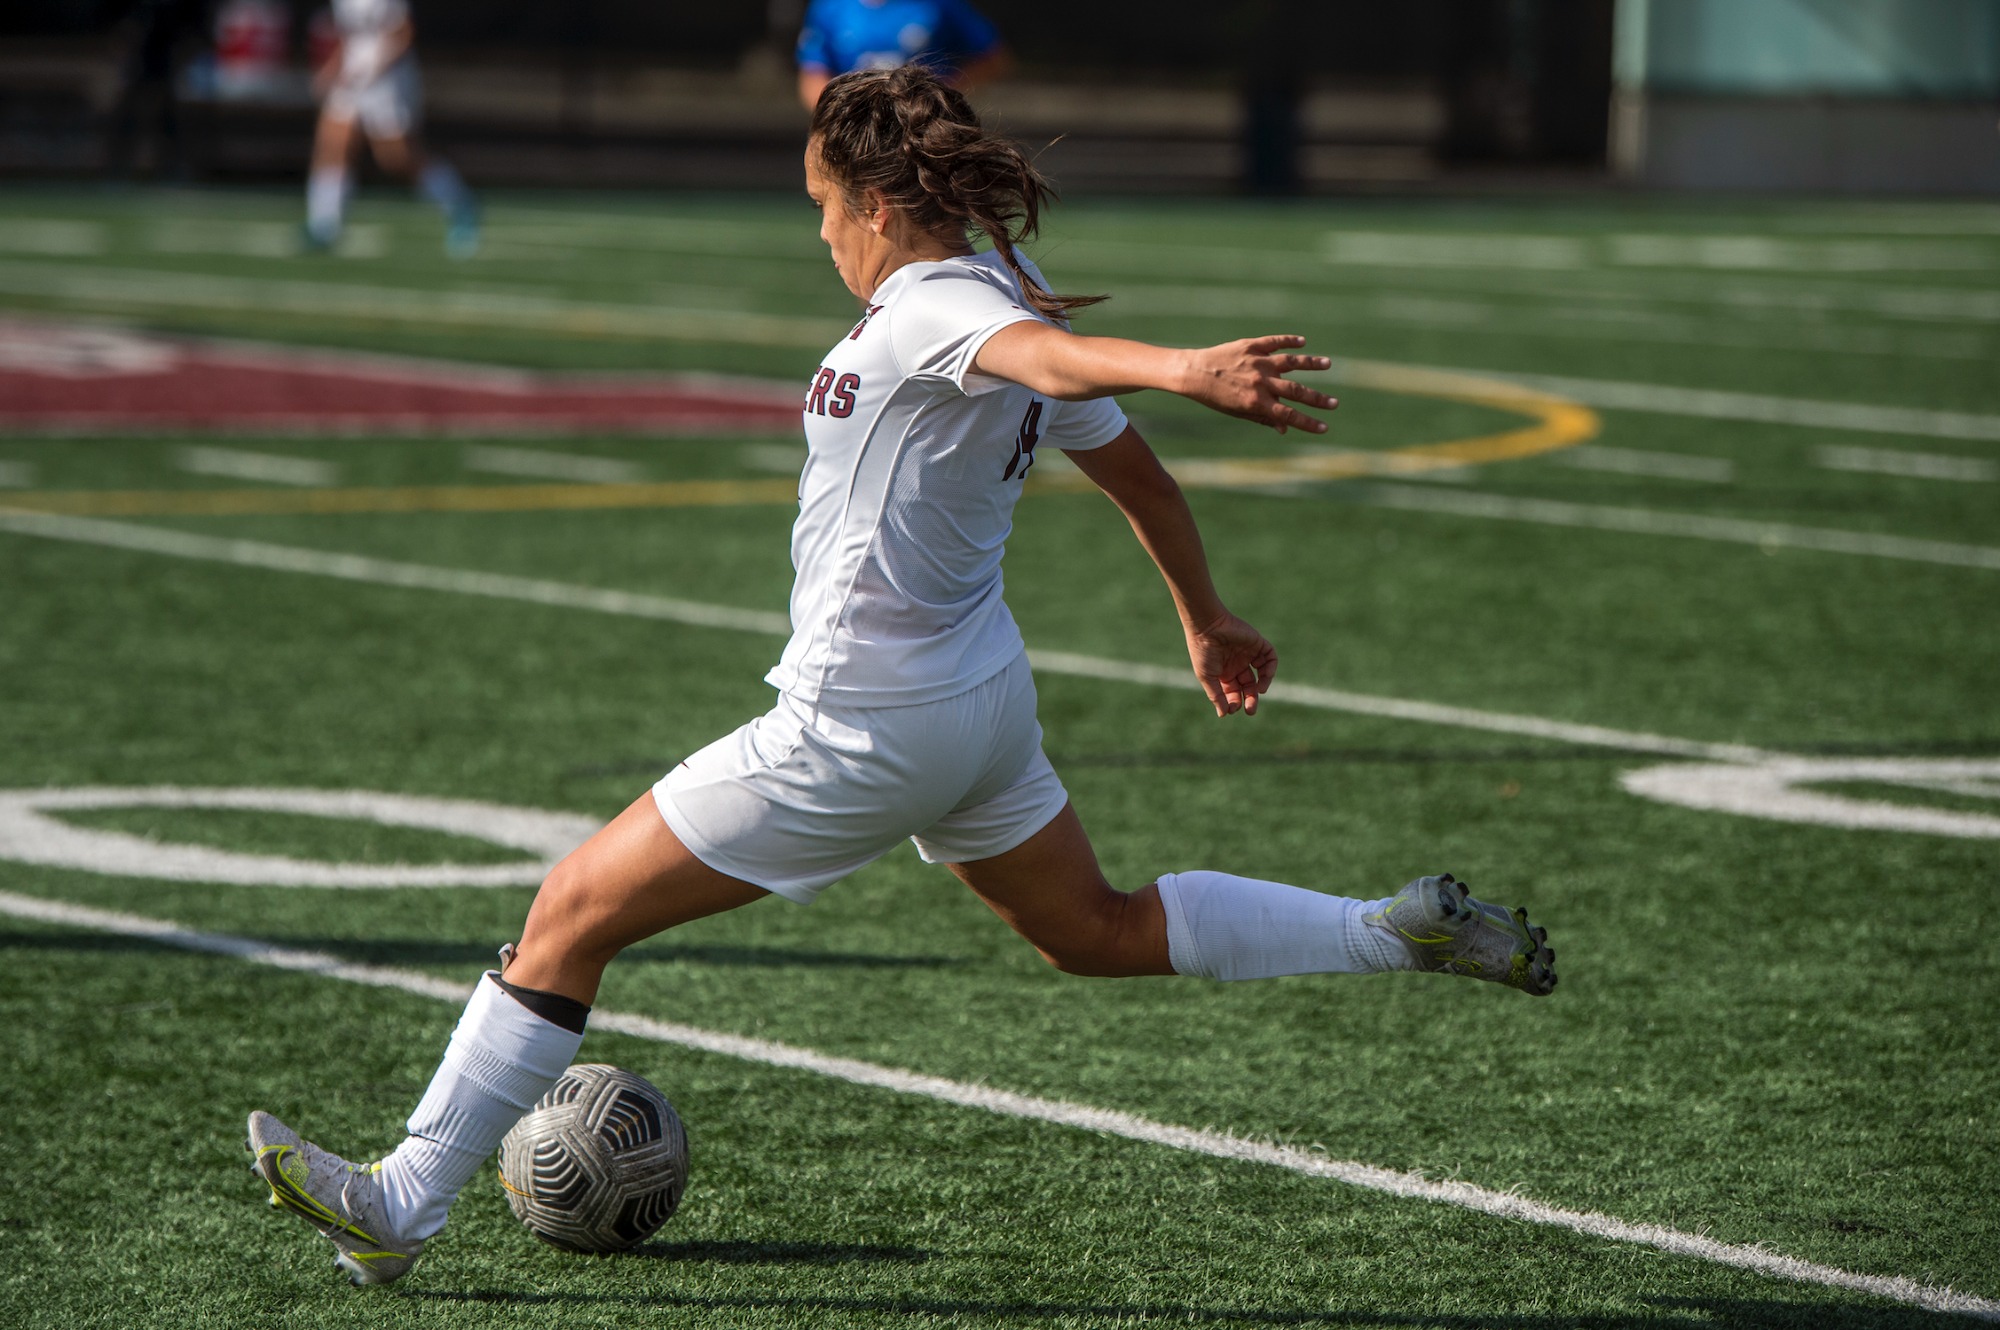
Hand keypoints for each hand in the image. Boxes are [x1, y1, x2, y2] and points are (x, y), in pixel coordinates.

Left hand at [1179, 335, 1337, 434]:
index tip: (1325, 427)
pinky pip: (1274, 342)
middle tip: (1335, 404)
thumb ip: (1262, 418)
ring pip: (1290, 362)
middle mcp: (1259, 382)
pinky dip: (1289, 341)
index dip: (1308, 422)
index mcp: (1256, 402)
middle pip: (1296, 391)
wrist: (1193, 373)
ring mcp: (1257, 362)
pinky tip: (1302, 342)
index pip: (1289, 415)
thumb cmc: (1214, 397)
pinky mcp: (1250, 346)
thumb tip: (1284, 428)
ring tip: (1328, 364)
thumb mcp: (1237, 412)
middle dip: (1317, 399)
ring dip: (1311, 364)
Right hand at [1185, 611, 1276, 716]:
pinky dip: (1270, 668)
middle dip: (1250, 699)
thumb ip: (1216, 696)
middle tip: (1251, 710)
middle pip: (1249, 686)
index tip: (1232, 709)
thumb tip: (1223, 715)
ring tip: (1259, 691)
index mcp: (1224, 673)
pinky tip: (1264, 677)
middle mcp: (1237, 664)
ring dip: (1262, 685)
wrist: (1207, 626)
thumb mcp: (1208, 677)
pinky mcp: (1257, 643)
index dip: (1234, 702)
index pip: (1233, 692)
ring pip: (1261, 673)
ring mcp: (1248, 654)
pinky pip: (1269, 657)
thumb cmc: (1203, 652)